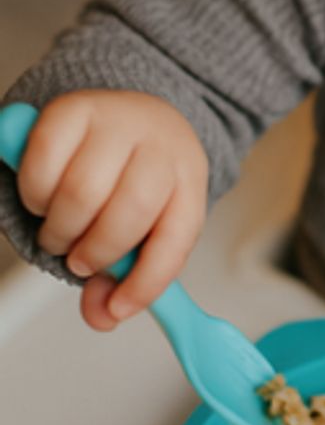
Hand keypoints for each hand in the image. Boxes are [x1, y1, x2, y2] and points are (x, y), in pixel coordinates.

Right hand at [16, 90, 207, 329]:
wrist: (128, 113)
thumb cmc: (136, 175)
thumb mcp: (148, 222)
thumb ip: (125, 273)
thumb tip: (102, 316)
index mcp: (189, 177)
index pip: (178, 237)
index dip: (147, 282)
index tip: (117, 310)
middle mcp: (160, 143)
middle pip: (130, 211)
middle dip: (97, 250)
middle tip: (79, 257)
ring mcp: (117, 120)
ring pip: (82, 192)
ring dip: (61, 228)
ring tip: (61, 229)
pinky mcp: (71, 108)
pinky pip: (42, 165)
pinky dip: (34, 195)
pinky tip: (45, 197)